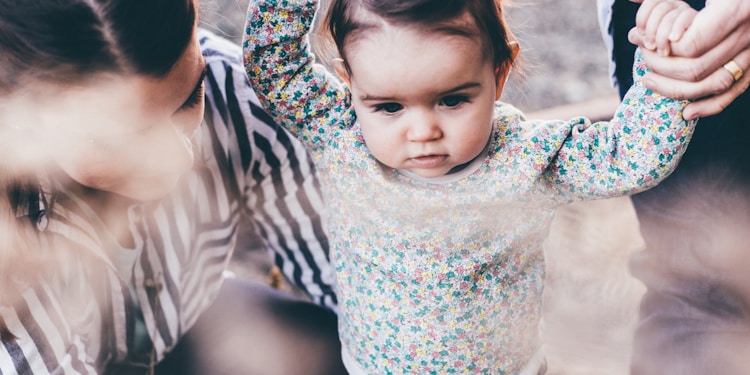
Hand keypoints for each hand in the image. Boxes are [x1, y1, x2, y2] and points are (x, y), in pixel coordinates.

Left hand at [628, 0, 749, 118]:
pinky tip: (687, 113)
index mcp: (735, 9)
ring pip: (713, 84)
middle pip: (696, 68)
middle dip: (660, 67)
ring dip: (676, 90)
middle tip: (642, 57)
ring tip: (649, 82)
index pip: (690, 45)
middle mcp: (747, 33)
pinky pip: (735, 91)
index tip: (645, 42)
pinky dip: (711, 106)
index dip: (664, 49)